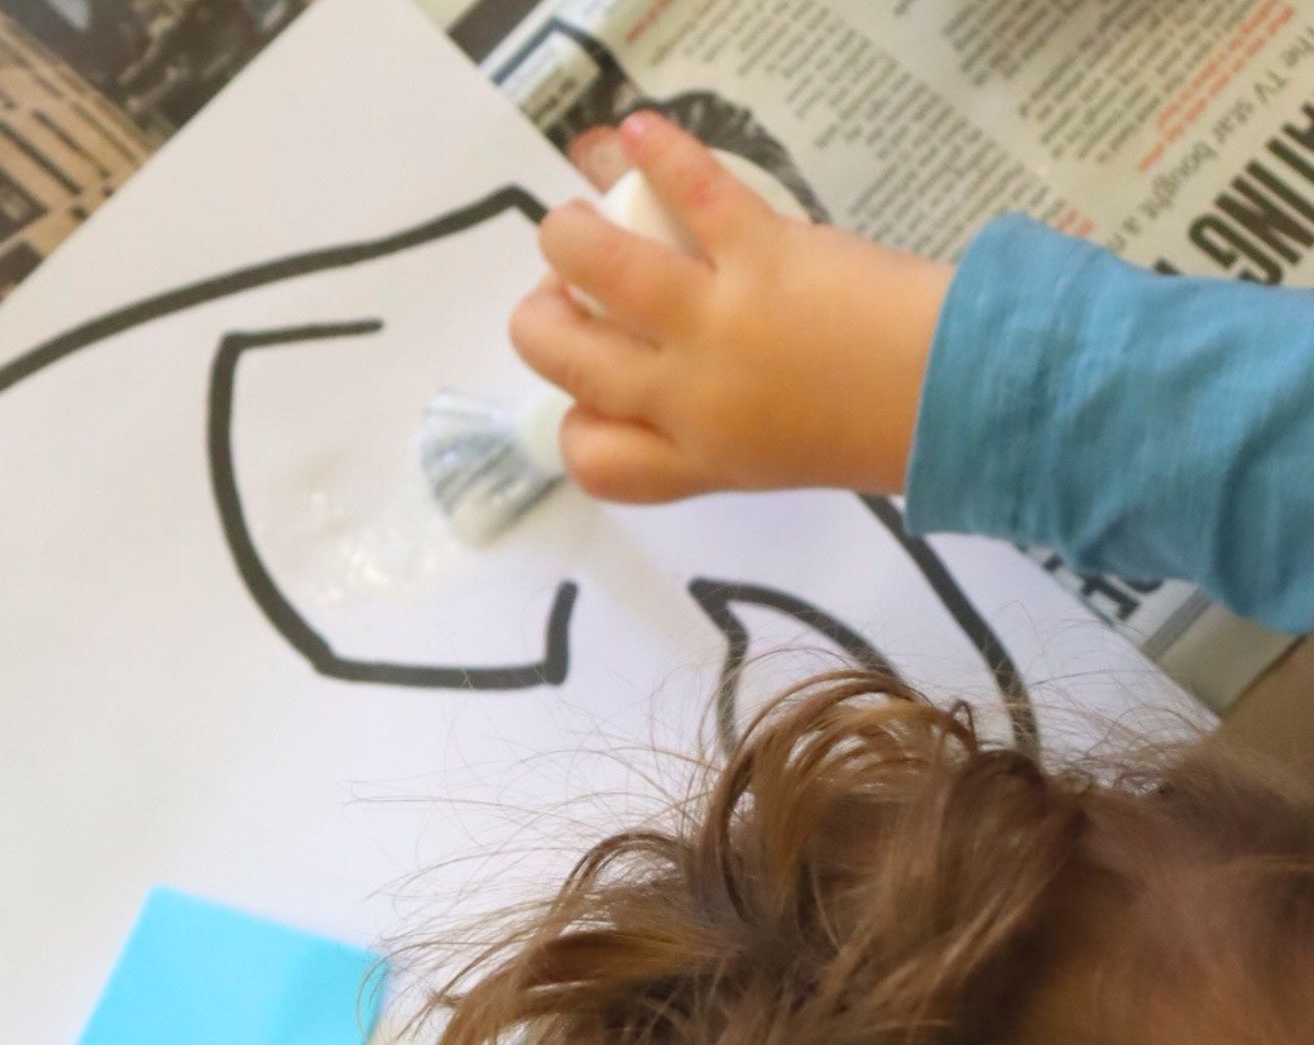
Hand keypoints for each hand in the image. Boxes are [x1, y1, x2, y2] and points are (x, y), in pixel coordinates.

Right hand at [509, 113, 953, 502]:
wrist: (957, 390)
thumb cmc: (870, 428)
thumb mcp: (767, 458)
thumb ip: (704, 430)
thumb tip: (652, 375)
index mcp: (691, 458)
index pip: (586, 454)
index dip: (573, 418)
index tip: (591, 392)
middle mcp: (686, 395)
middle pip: (563, 355)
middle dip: (539, 317)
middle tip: (562, 292)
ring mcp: (718, 323)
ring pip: (601, 269)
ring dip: (569, 236)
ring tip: (576, 222)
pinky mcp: (763, 255)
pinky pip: (693, 194)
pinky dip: (660, 154)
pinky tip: (639, 134)